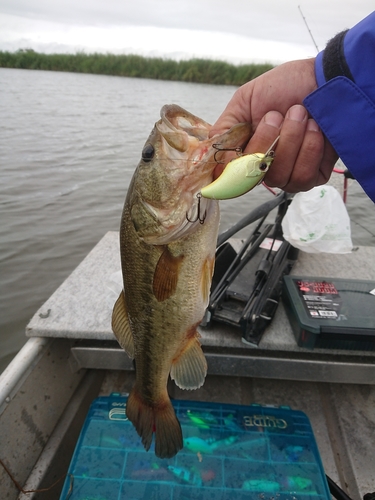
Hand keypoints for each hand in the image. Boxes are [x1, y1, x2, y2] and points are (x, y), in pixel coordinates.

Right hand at [210, 59, 337, 191]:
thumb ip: (223, 130)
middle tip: (279, 113)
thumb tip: (216, 163)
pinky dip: (309, 149)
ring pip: (279, 177)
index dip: (232, 169)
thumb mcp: (244, 100)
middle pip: (253, 176)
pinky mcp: (312, 176)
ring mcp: (287, 175)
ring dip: (291, 141)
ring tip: (301, 115)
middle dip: (267, 140)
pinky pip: (303, 177)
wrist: (325, 79)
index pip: (229, 177)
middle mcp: (263, 168)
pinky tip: (315, 129)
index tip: (240, 147)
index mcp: (244, 152)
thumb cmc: (285, 86)